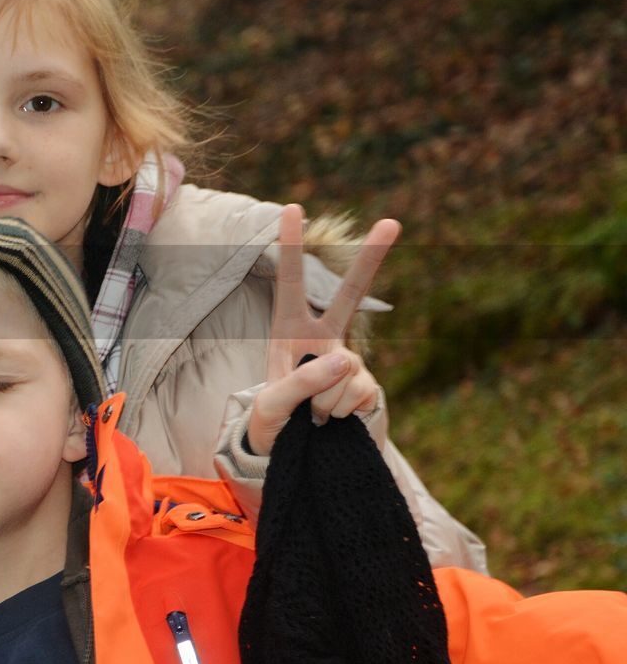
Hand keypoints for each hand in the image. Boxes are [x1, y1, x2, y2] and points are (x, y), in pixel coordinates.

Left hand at [246, 205, 399, 455]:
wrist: (293, 457)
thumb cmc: (272, 422)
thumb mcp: (271, 404)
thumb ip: (300, 381)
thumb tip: (346, 360)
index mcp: (289, 330)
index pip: (290, 283)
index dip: (292, 247)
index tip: (292, 206)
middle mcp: (324, 338)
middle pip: (349, 294)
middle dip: (372, 258)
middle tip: (391, 221)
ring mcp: (349, 361)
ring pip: (344, 370)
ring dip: (322, 401)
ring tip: (310, 415)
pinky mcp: (368, 386)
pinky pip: (357, 392)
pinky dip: (340, 412)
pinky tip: (331, 420)